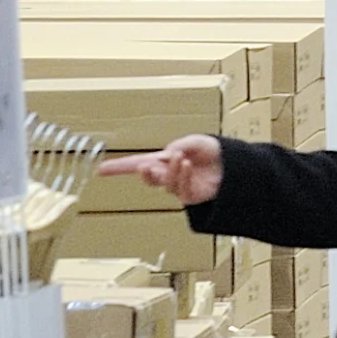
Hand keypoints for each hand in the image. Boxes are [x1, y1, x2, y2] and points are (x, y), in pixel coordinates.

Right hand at [104, 136, 225, 205]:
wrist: (235, 166)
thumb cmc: (214, 152)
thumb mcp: (198, 141)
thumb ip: (182, 144)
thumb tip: (169, 153)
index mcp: (163, 160)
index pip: (137, 163)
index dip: (118, 167)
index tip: (101, 170)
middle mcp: (167, 174)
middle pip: (148, 177)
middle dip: (144, 173)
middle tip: (145, 165)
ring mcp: (178, 186)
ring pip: (166, 182)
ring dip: (171, 170)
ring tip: (180, 157)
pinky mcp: (190, 196)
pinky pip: (181, 188)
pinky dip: (183, 175)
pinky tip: (187, 165)